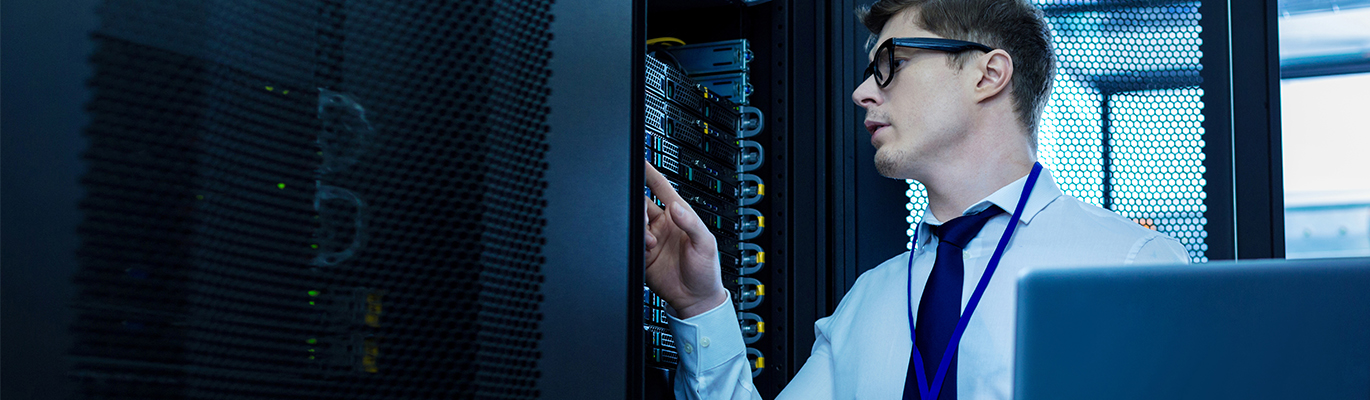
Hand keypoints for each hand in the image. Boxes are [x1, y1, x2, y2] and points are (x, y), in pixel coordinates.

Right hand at [643, 160, 728, 318]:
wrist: (696, 300)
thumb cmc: (707, 272)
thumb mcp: (706, 244)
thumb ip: (691, 223)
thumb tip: (675, 207)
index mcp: (680, 216)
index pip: (661, 188)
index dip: (650, 173)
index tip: (638, 160)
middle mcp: (663, 225)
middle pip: (642, 203)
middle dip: (637, 203)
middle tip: (639, 210)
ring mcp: (651, 239)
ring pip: (634, 223)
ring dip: (638, 228)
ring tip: (650, 241)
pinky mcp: (642, 256)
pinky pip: (631, 243)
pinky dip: (633, 243)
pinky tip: (644, 249)